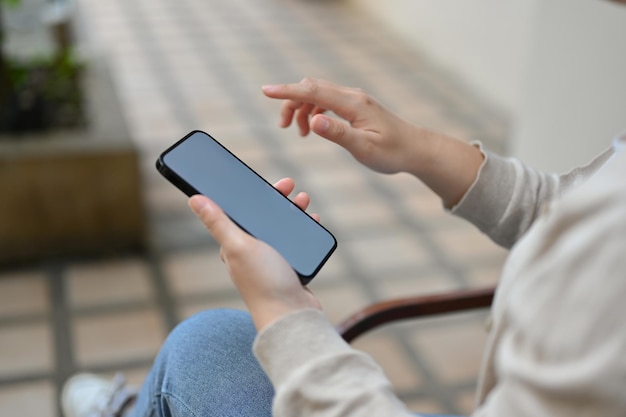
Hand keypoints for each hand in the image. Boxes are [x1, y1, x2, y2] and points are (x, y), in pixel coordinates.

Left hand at [188, 178, 321, 330]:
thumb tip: (193, 199)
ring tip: (304, 202)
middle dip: (277, 200)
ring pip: (282, 227)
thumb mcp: (239, 246)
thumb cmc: (263, 282)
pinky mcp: (289, 267)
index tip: (264, 182)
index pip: (240, 212)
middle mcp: (251, 251)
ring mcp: (271, 259)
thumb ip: (218, 223)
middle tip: (291, 188)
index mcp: (235, 244)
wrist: (292, 315)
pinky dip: (305, 229)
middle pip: (263, 217)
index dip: (251, 194)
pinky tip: (313, 222)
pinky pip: (297, 241)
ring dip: (293, 212)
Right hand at [262, 78, 483, 207]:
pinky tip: (314, 128)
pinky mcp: (355, 106)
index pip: (313, 92)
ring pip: (318, 94)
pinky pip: (327, 100)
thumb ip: (339, 134)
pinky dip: (314, 111)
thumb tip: (315, 121)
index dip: (287, 92)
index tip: (265, 91)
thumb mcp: (365, 148)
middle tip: (283, 127)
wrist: (415, 149)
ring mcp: (354, 100)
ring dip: (303, 109)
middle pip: (312, 88)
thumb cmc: (392, 152)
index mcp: (353, 105)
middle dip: (292, 102)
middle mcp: (352, 97)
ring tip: (301, 134)